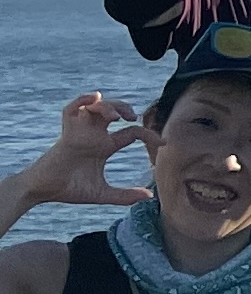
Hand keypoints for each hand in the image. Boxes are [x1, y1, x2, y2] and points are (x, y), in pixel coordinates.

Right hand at [15, 94, 150, 210]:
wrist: (43, 192)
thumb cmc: (69, 190)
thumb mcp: (102, 194)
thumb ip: (125, 195)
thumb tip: (149, 195)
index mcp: (104, 147)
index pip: (131, 133)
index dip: (148, 134)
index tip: (164, 143)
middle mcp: (93, 136)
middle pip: (113, 112)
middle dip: (125, 108)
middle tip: (133, 117)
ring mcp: (80, 132)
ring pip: (95, 107)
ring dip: (108, 106)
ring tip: (117, 117)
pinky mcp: (66, 133)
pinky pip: (71, 109)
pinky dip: (82, 100)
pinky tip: (95, 98)